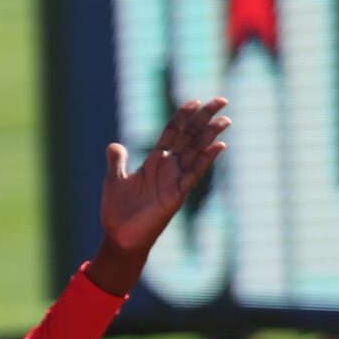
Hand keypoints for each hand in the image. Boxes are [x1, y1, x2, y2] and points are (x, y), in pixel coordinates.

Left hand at [100, 98, 229, 261]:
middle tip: (222, 100)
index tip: (195, 100)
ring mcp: (174, 180)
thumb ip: (117, 162)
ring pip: (195, 152)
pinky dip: (205, 160)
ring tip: (224, 120)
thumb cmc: (117, 211)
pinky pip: (194, 174)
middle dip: (204, 118)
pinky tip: (219, 146)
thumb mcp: (114, 181)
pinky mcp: (177, 195)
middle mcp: (168, 168)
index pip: (172, 133)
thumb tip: (114, 145)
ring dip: (210, 136)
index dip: (182, 116)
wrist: (119, 238)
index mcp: (154, 162)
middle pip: (189, 137)